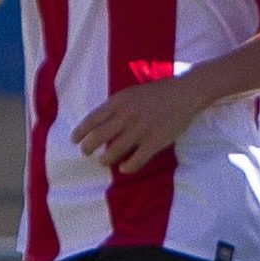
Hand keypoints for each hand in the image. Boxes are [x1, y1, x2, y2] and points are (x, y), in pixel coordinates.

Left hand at [72, 74, 202, 173]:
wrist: (185, 93)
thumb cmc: (157, 92)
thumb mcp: (131, 94)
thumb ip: (116, 107)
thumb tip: (100, 125)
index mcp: (119, 102)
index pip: (92, 119)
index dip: (80, 131)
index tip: (74, 140)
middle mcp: (126, 116)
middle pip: (98, 137)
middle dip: (88, 148)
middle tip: (86, 153)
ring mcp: (140, 129)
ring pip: (114, 151)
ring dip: (105, 159)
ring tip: (104, 161)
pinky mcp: (155, 141)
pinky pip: (136, 160)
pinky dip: (127, 167)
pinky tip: (125, 167)